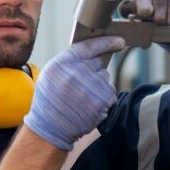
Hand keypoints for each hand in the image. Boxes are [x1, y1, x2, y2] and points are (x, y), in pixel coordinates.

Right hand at [23, 36, 124, 150]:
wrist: (50, 127)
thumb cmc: (49, 100)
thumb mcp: (51, 73)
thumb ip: (69, 61)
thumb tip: (93, 53)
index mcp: (63, 63)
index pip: (89, 46)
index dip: (107, 42)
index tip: (119, 41)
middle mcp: (78, 72)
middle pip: (98, 63)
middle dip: (92, 71)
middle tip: (80, 84)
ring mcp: (92, 87)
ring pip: (104, 78)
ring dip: (98, 85)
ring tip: (81, 98)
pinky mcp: (102, 101)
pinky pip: (109, 93)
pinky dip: (103, 98)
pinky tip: (89, 105)